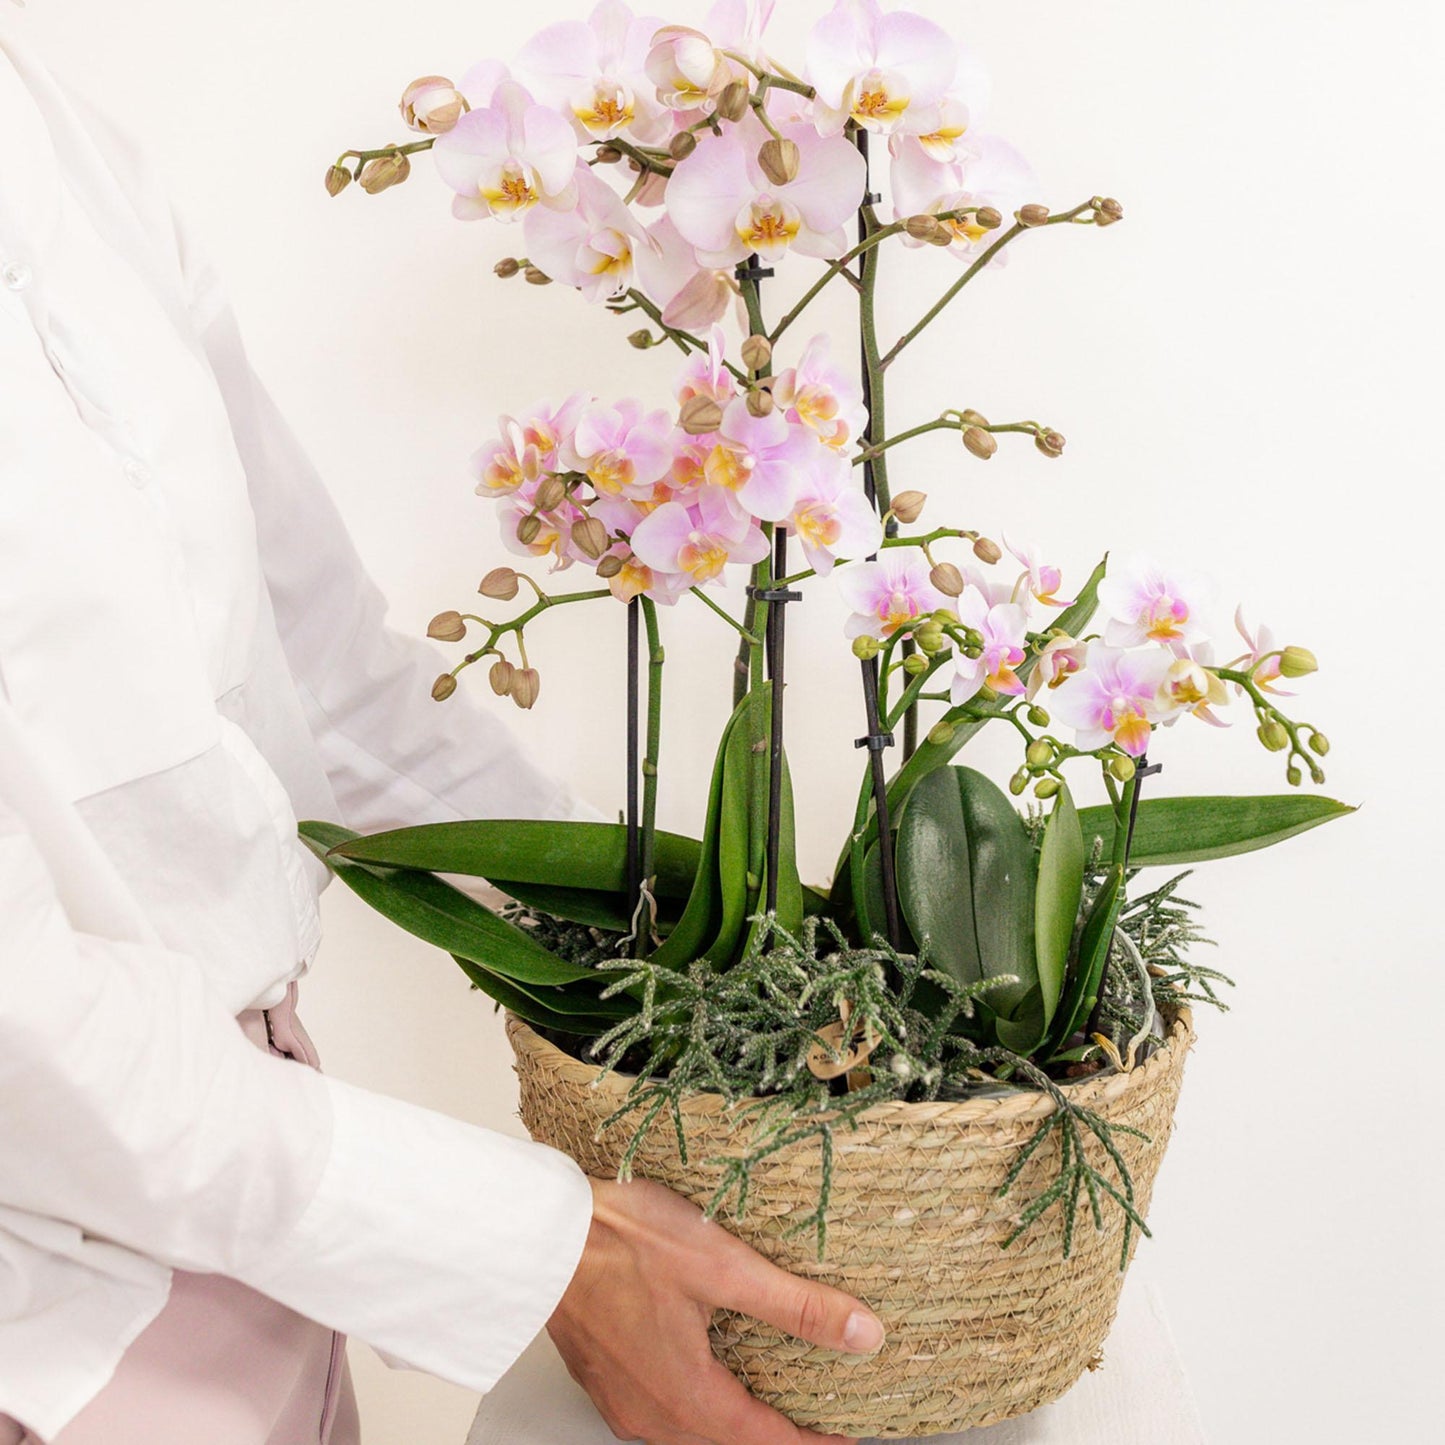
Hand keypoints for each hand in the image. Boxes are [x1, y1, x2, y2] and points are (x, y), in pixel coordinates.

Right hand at [547, 1177, 884, 1444]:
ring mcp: (621, 1398)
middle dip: (774, 1432)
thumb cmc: (619, 1240)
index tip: (848, 1436)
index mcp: (687, 1397)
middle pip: (729, 1442)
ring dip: (733, 1416)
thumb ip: (796, 1307)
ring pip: (691, 1429)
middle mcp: (651, 1414)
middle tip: (817, 1409)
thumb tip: (862, 1336)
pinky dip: (695, 1399)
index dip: (815, 1441)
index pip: (769, 1441)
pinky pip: (660, 1408)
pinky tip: (704, 1366)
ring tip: (768, 1388)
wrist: (536, 1231)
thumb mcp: (724, 1265)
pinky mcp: (603, 1376)